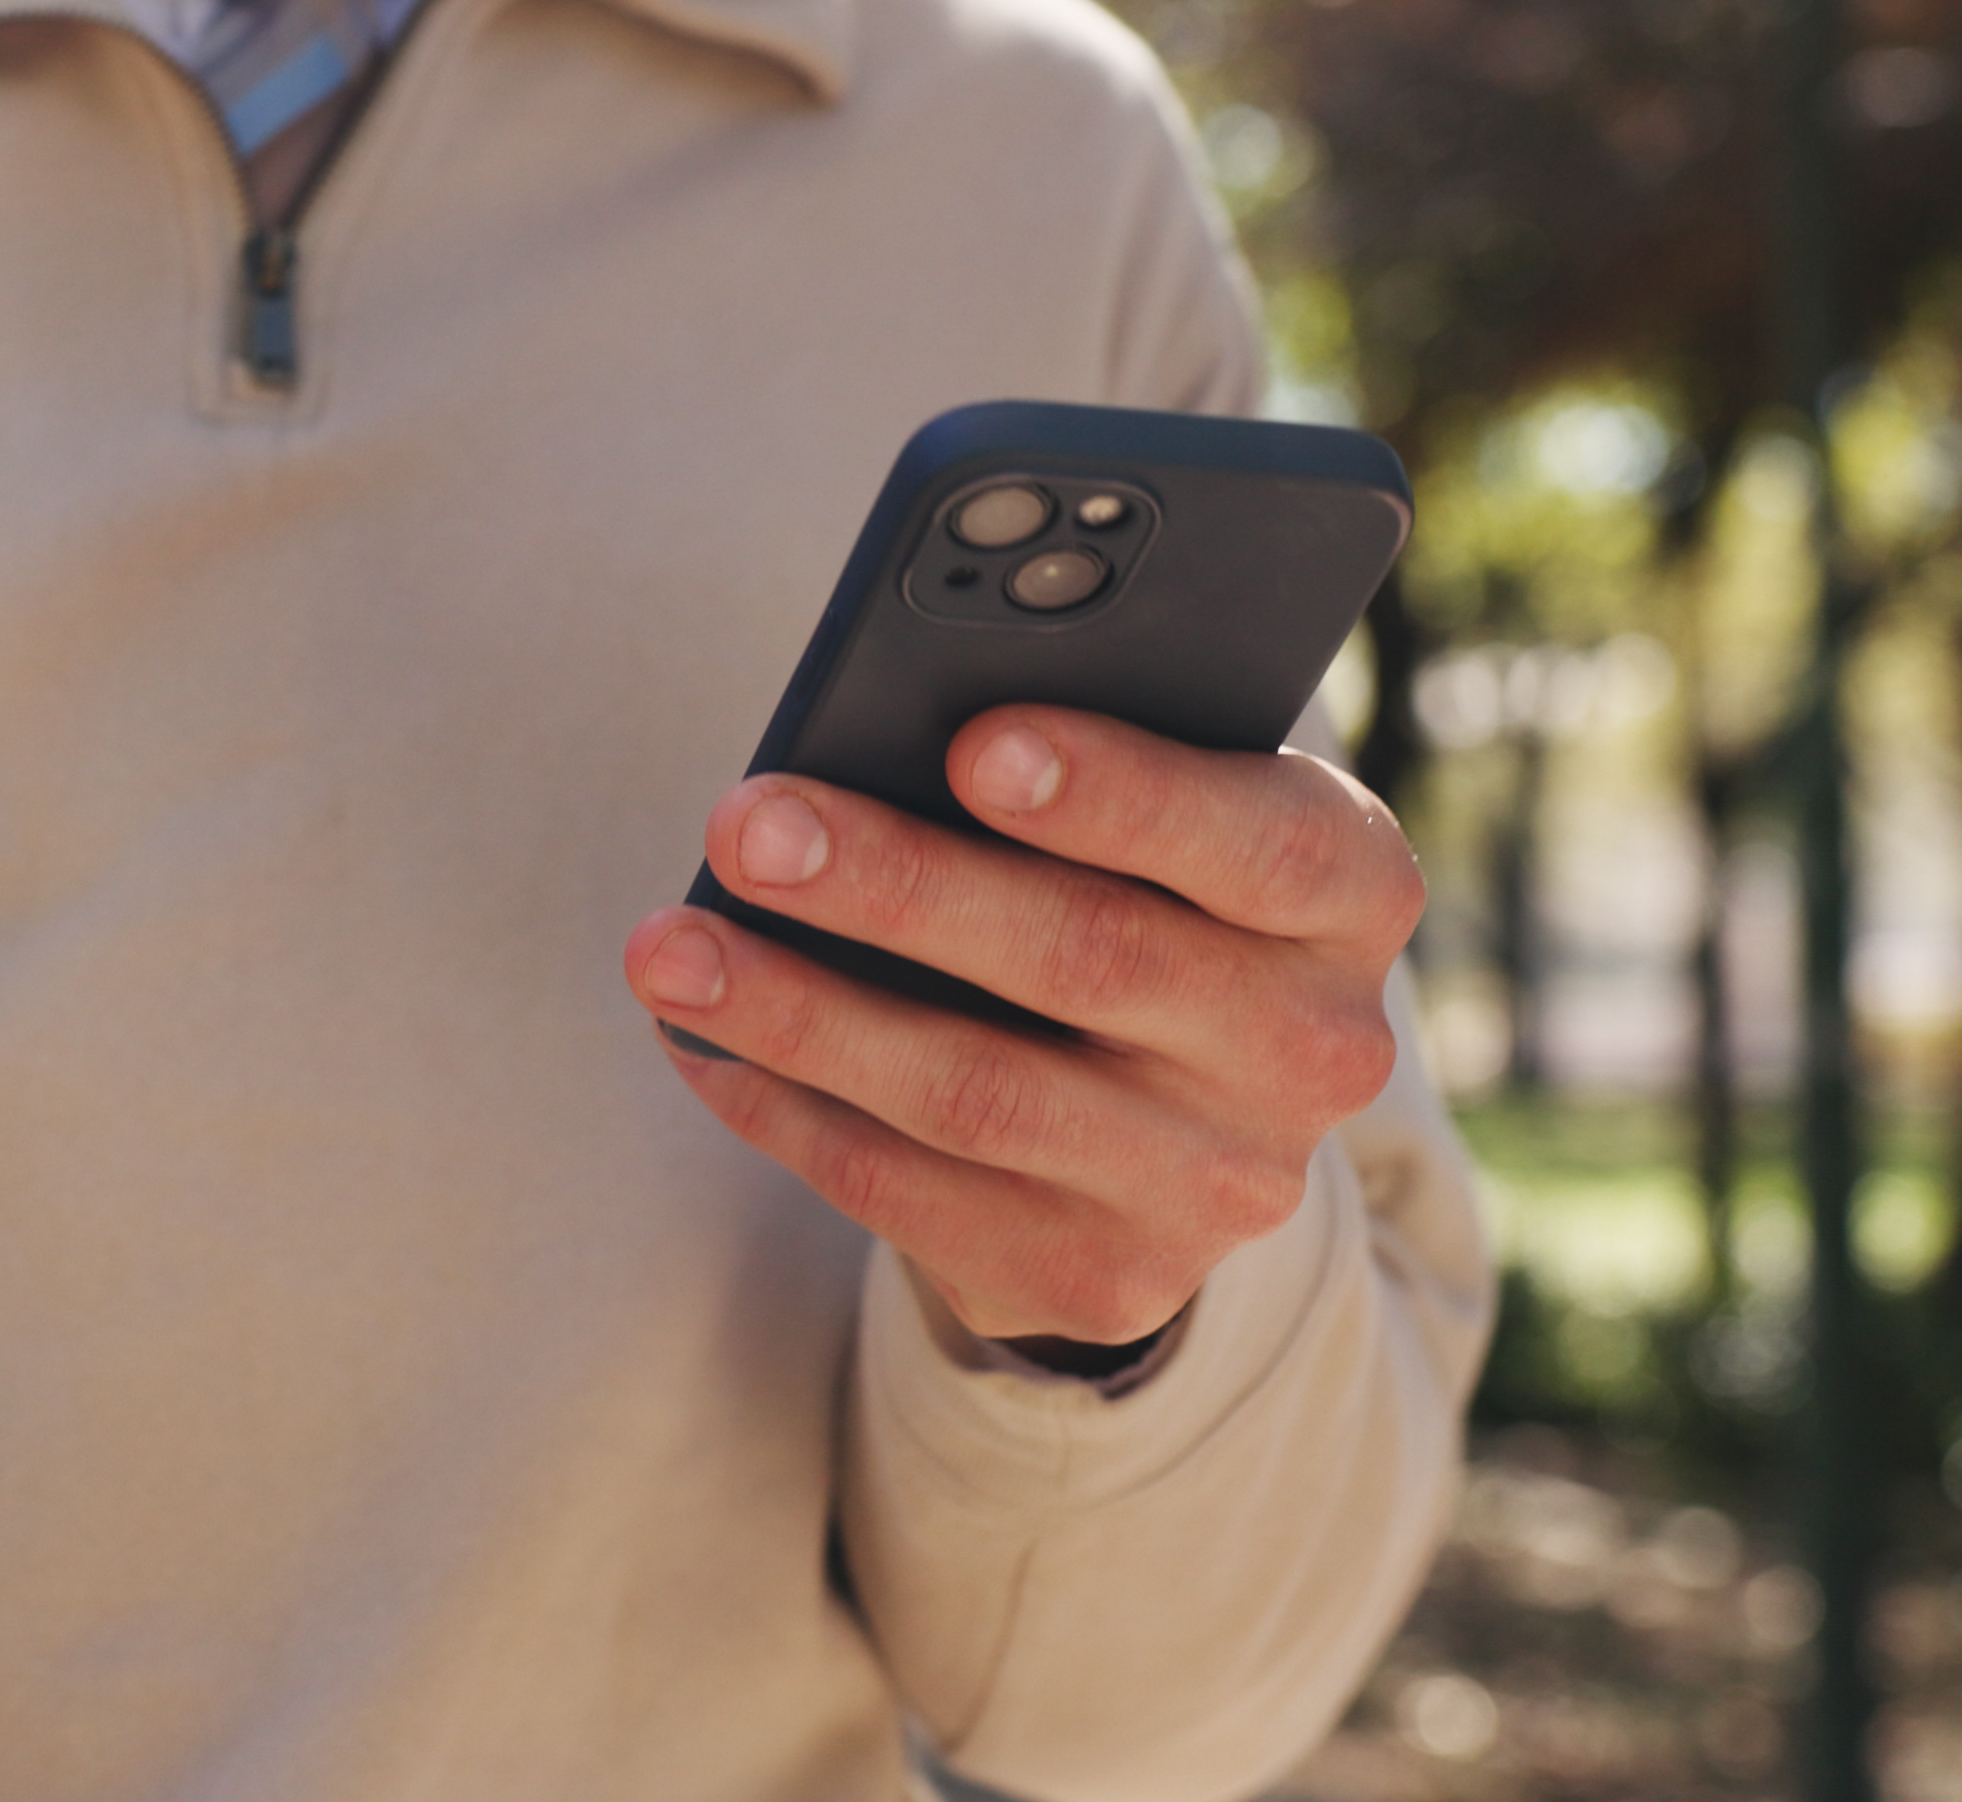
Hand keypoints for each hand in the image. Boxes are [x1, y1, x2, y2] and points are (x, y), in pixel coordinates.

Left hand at [620, 706, 1420, 1350]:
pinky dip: (787, 1111)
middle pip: (1085, 958)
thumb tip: (869, 736)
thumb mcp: (1157, 810)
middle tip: (748, 825)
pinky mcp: (1106, 1277)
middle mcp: (1310, 1050)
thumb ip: (1069, 762)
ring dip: (799, 1013)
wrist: (1177, 1113)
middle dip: (894, 886)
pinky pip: (913, 1194)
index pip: (1255, 840)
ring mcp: (1214, 1184)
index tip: (971, 745)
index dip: (1118, 793)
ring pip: (977, 1092)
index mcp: (1344, 895)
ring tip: (670, 949)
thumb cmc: (1133, 886)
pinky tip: (700, 1045)